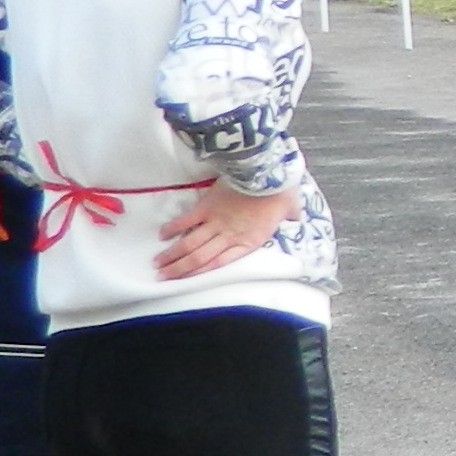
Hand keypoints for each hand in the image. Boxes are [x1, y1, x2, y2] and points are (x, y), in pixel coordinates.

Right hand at [156, 182, 299, 279]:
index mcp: (249, 242)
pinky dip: (173, 228)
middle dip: (180, 270)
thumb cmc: (280, 191)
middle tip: (162, 277)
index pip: (221, 264)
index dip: (201, 274)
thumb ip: (291, 217)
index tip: (187, 282)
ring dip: (172, 255)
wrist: (264, 172)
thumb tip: (296, 217)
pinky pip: (186, 221)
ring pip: (189, 244)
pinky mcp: (205, 206)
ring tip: (158, 264)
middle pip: (200, 258)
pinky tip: (162, 236)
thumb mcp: (291, 209)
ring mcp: (215, 222)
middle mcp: (228, 236)